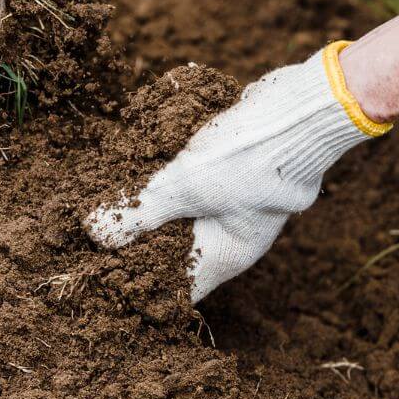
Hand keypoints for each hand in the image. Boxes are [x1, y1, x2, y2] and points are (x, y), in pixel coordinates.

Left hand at [86, 43, 390, 302]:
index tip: (102, 275)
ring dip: (152, 201)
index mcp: (225, 256)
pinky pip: (196, 179)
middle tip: (96, 230)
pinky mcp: (237, 170)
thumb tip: (96, 235)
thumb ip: (139, 211)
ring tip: (110, 194)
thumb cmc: (250, 157)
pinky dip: (172, 174)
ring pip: (185, 210)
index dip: (139, 285)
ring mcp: (237, 202)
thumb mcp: (183, 185)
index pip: (177, 288)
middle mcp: (234, 236)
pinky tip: (143, 159)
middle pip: (176, 249)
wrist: (302, 110)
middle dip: (137, 239)